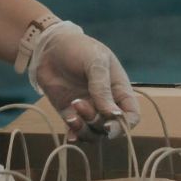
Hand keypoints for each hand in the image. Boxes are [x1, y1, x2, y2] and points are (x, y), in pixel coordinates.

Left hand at [29, 26, 138, 142]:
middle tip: (79, 104)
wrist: (49, 45)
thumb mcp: (95, 63)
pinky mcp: (70, 113)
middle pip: (111, 128)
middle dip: (97, 122)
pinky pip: (76, 131)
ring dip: (85, 130)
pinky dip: (74, 136)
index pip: (131, 116)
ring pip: (94, 133)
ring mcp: (88, 110)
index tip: (110, 124)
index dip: (124, 125)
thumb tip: (113, 115)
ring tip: (71, 115)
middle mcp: (106, 103)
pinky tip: (69, 135)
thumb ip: (102, 88)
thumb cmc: (79, 48)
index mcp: (119, 90)